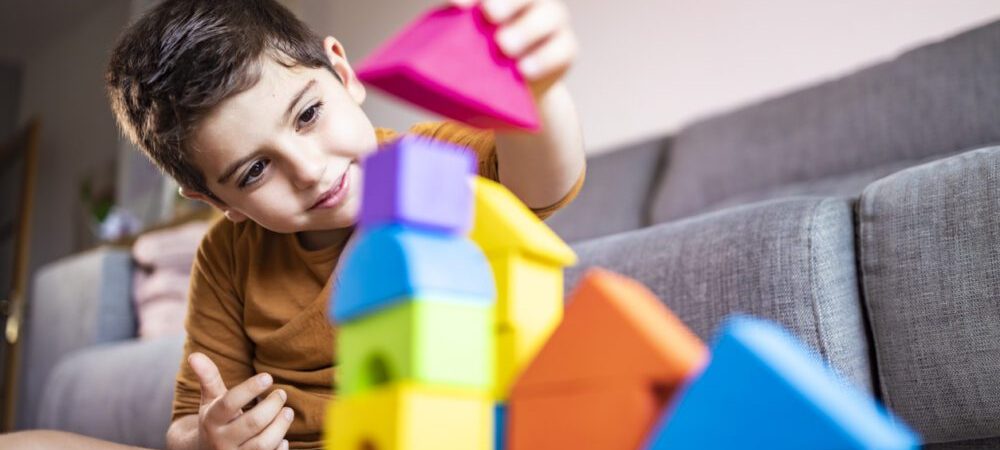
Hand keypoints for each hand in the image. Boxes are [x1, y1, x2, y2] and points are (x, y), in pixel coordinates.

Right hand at [189, 352, 293, 449]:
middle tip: (282, 394)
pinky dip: (279, 448)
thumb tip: (195, 355)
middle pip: (252, 423)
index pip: (230, 403)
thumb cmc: (215, 420)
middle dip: (272, 406)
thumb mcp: (210, 400)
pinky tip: (282, 437)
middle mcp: (221, 440)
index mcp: (212, 420)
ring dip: (280, 426)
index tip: (268, 377)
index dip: (249, 389)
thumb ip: (208, 377)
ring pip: (263, 444)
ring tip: (288, 412)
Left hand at [451, 0, 577, 96]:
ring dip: (526, 29)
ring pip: (550, 15)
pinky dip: (544, 59)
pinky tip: (524, 70)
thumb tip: (424, 37)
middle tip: (489, 15)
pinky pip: (563, 49)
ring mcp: (551, 20)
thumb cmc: (476, 63)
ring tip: (504, 46)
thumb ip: (448, 35)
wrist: (508, 99)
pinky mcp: (566, 49)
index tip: (459, 4)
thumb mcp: (459, 48)